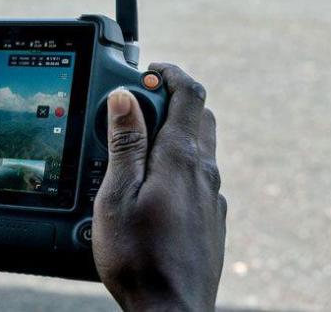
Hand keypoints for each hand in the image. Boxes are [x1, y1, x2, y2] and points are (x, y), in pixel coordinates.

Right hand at [93, 64, 226, 311]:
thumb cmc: (139, 258)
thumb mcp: (116, 196)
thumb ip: (124, 144)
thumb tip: (127, 97)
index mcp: (181, 160)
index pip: (190, 94)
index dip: (170, 73)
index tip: (149, 71)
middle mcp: (205, 173)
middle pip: (201, 116)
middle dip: (174, 100)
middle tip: (139, 105)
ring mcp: (213, 197)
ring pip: (203, 147)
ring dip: (176, 132)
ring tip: (138, 148)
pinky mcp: (213, 219)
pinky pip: (201, 177)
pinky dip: (180, 164)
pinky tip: (154, 187)